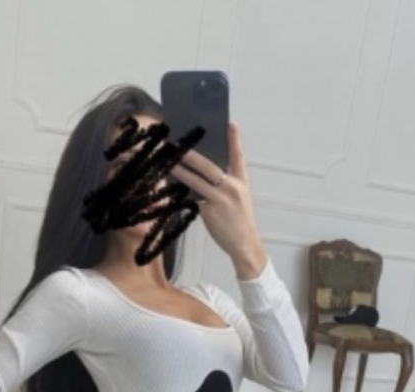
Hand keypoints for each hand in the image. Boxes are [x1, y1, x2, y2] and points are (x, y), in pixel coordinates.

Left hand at [169, 122, 266, 274]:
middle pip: (209, 167)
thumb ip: (225, 186)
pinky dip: (183, 194)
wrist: (245, 244)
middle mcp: (232, 188)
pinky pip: (193, 199)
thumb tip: (204, 176)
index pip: (239, 158)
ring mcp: (221, 199)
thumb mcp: (239, 199)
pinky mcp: (210, 212)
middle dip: (192, 156)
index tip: (231, 124)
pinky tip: (172, 189)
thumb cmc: (239, 222)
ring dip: (181, 172)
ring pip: (197, 182)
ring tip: (169, 164)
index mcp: (241, 182)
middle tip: (179, 146)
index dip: (235, 141)